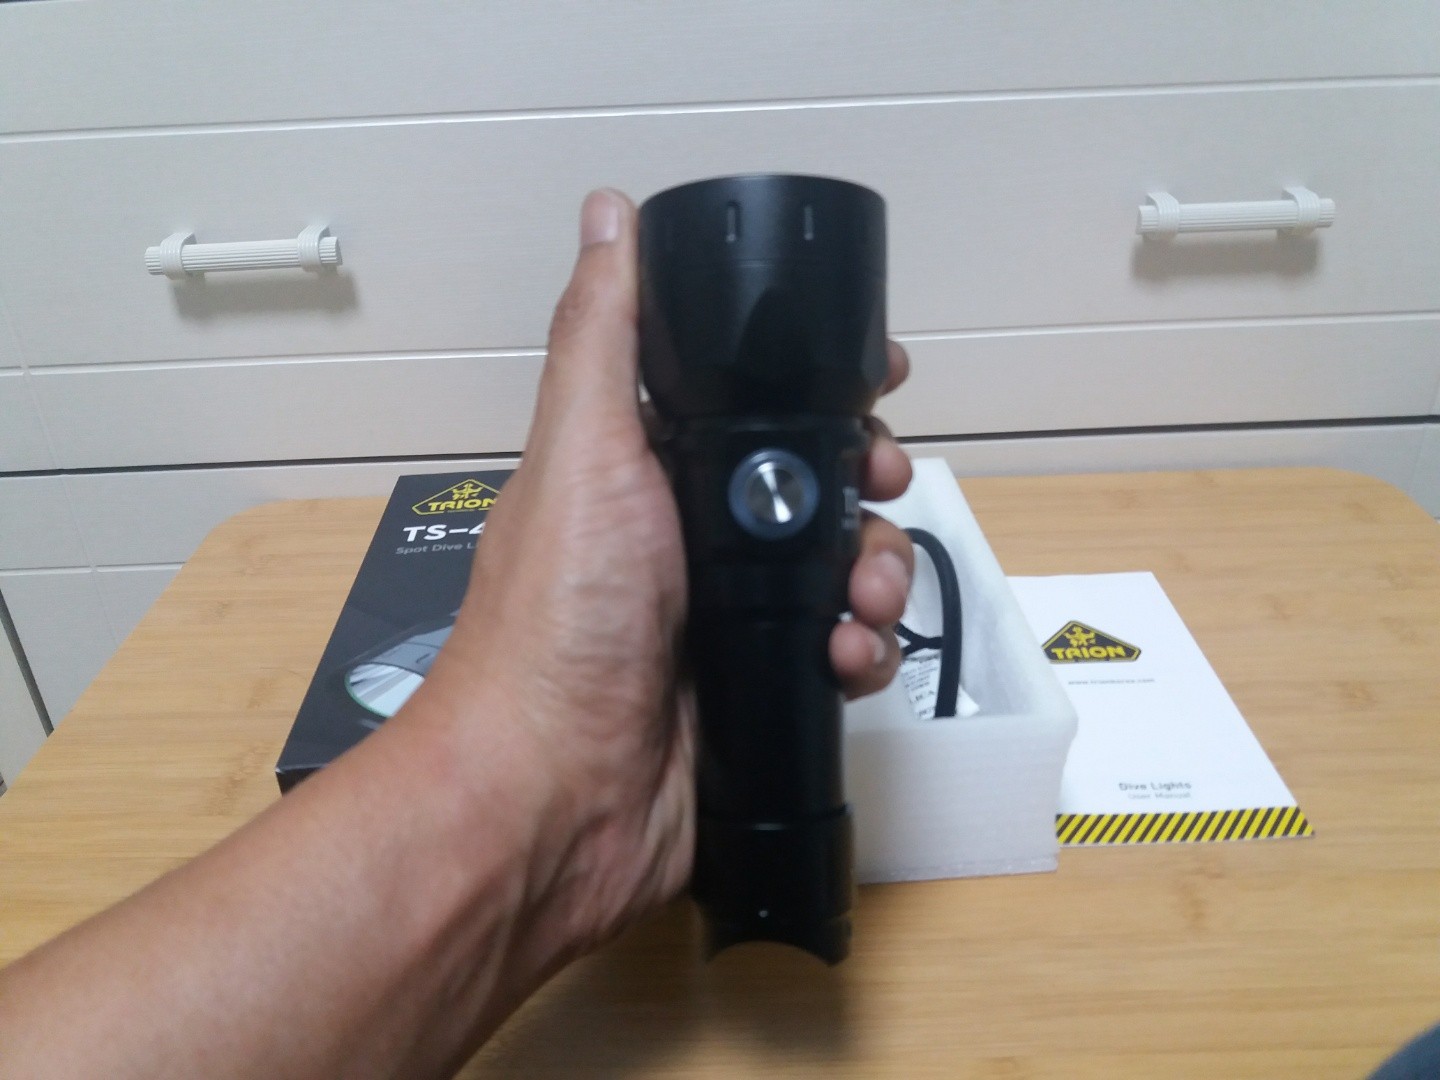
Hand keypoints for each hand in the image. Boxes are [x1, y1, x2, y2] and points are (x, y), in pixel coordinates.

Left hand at [419, 188, 913, 965]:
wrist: (556, 796)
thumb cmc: (561, 616)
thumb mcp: (581, 453)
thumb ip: (605, 336)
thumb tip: (606, 209)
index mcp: (645, 469)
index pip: (751, 404)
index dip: (820, 386)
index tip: (879, 380)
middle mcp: (690, 536)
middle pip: (816, 484)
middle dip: (870, 482)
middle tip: (888, 489)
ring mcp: (728, 617)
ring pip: (841, 566)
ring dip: (876, 571)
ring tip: (861, 599)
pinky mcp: (762, 687)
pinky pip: (841, 649)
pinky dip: (862, 649)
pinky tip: (847, 660)